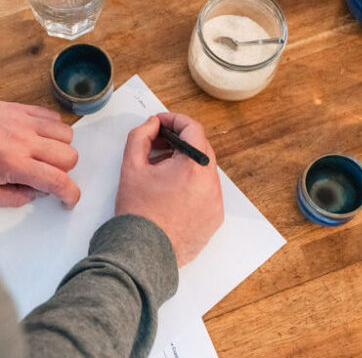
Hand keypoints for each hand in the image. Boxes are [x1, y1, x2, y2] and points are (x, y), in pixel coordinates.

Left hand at [0, 102, 79, 207]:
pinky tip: (39, 138)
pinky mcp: (21, 108)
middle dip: (65, 171)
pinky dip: (52, 129)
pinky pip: (53, 117)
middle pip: (69, 156)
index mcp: (14, 165)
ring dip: (61, 148)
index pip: (58, 181)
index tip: (69, 199)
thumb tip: (35, 194)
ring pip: (67, 134)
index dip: (70, 194)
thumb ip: (12, 198)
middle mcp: (24, 141)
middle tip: (49, 176)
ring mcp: (25, 122)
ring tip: (46, 155)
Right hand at [115, 113, 223, 266]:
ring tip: (160, 171)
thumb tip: (153, 124)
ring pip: (203, 170)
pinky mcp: (215, 217)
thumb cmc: (138, 213)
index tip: (159, 123)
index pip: (193, 128)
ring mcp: (216, 201)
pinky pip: (206, 191)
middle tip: (155, 145)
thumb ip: (140, 136)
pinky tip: (171, 192)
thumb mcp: (131, 167)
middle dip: (177, 142)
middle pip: (200, 148)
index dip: (174, 120)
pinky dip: (191, 185)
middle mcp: (212, 182)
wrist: (142, 256)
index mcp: (195, 166)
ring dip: (184, 164)